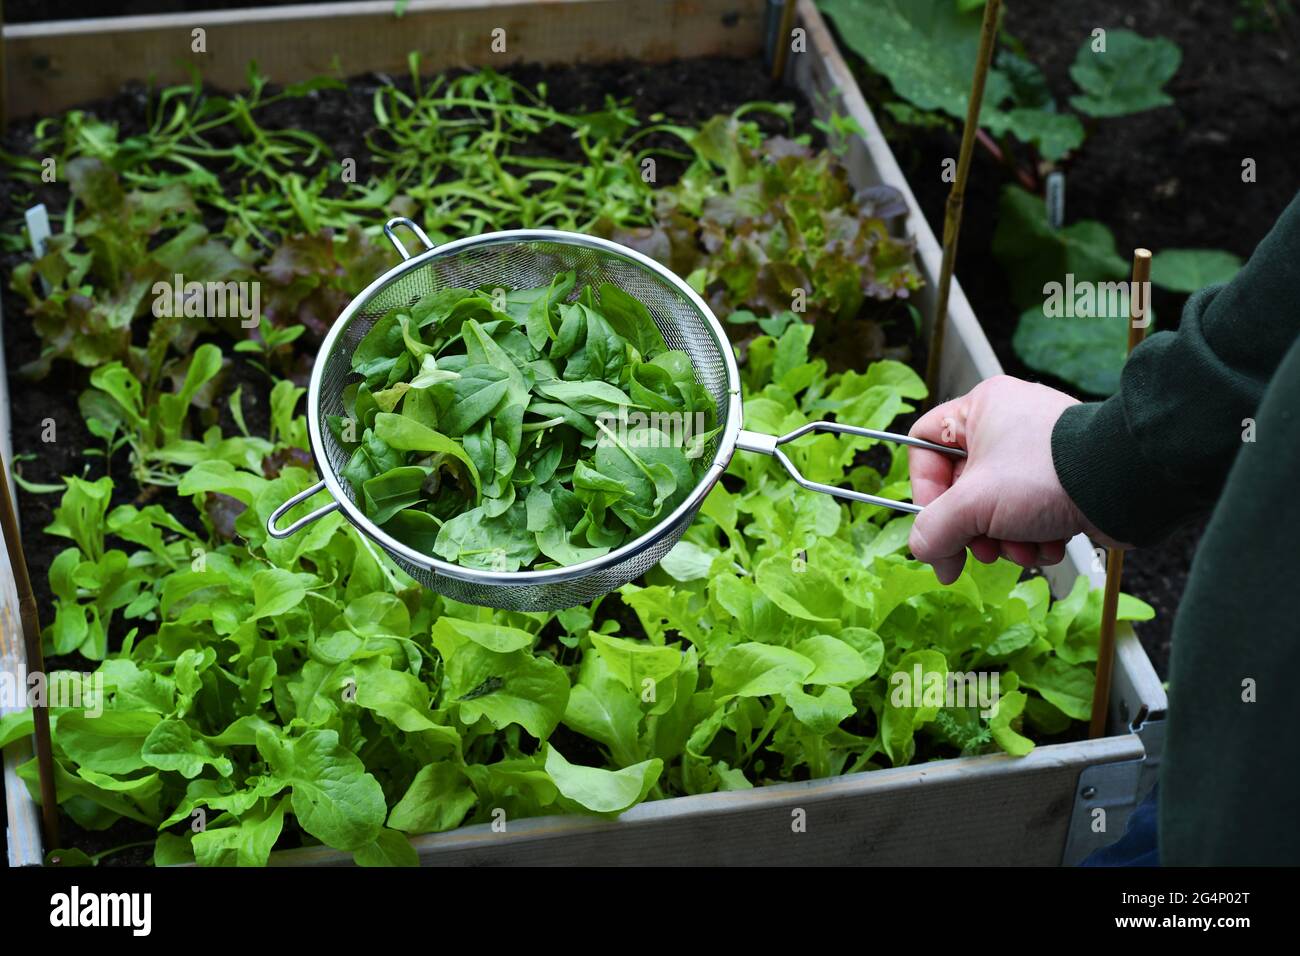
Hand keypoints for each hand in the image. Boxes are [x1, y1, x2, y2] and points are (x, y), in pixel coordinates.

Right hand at [905, 375, 1124, 584]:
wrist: (1126, 486)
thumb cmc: (1045, 476)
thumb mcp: (975, 504)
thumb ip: (935, 528)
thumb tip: (922, 550)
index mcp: (979, 409)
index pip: (924, 445)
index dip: (924, 489)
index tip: (936, 524)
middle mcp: (1005, 425)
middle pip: (960, 486)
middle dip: (972, 528)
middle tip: (982, 551)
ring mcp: (1034, 454)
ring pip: (994, 507)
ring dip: (1004, 538)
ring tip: (1024, 547)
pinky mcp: (1060, 480)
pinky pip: (1028, 512)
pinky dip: (1033, 535)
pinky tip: (1049, 543)